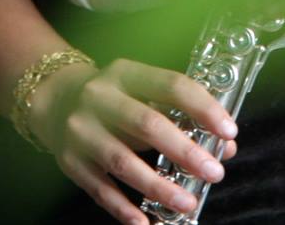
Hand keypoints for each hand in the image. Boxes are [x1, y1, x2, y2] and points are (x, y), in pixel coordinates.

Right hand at [26, 56, 239, 224]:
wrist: (55, 101)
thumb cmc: (115, 99)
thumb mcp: (143, 92)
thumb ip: (182, 114)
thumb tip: (225, 146)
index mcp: (126, 74)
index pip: (171, 85)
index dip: (203, 108)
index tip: (229, 132)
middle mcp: (100, 97)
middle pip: (147, 124)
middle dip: (185, 151)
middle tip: (214, 172)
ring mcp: (82, 130)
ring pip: (122, 162)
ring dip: (159, 186)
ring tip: (188, 202)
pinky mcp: (70, 161)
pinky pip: (100, 189)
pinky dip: (123, 209)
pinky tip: (145, 223)